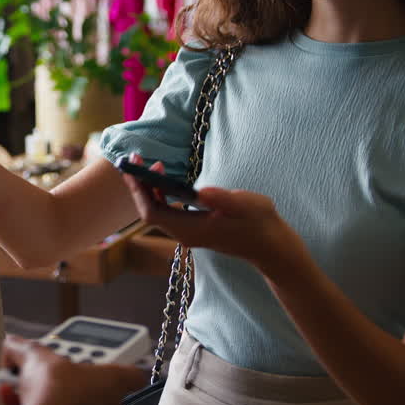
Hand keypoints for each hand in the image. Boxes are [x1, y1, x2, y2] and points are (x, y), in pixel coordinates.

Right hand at [0, 335, 146, 404]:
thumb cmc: (56, 388)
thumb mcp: (34, 355)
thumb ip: (23, 348)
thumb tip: (12, 345)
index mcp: (113, 379)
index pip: (133, 375)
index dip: (123, 366)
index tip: (111, 362)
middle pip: (98, 392)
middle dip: (73, 384)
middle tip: (52, 375)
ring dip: (56, 402)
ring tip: (28, 391)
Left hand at [119, 153, 308, 272]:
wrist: (270, 245)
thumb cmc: (259, 223)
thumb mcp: (245, 206)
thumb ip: (222, 199)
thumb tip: (200, 191)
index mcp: (191, 230)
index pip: (152, 212)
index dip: (140, 189)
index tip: (135, 167)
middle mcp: (184, 234)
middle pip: (150, 211)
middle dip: (140, 186)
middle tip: (137, 159)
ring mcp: (188, 232)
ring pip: (157, 211)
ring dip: (149, 189)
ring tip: (152, 165)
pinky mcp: (193, 228)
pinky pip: (167, 212)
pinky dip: (161, 194)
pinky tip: (166, 180)